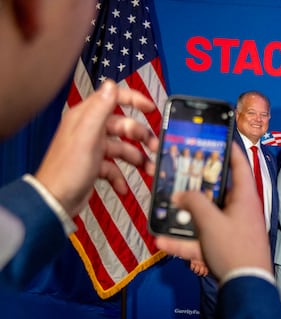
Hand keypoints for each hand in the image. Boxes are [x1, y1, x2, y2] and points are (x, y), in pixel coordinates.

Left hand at [34, 80, 158, 217]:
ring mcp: (93, 148)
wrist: (56, 200)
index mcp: (86, 118)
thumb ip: (100, 109)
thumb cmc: (67, 170)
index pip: (113, 98)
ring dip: (137, 159)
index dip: (134, 100)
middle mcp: (89, 130)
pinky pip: (115, 167)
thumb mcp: (87, 136)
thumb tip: (110, 85)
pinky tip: (122, 186)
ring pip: (123, 147)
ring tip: (148, 169)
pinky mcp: (95, 165)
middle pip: (123, 125)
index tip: (150, 107)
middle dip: (141, 136)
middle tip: (154, 147)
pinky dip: (121, 176)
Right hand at [154, 144, 271, 279]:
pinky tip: (162, 241)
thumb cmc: (235, 249)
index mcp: (245, 198)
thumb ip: (193, 203)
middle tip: (180, 174)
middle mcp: (240, 211)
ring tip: (165, 210)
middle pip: (217, 192)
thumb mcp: (210, 221)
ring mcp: (233, 230)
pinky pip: (202, 240)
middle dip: (196, 186)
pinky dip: (184, 242)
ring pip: (206, 218)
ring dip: (185, 217)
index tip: (218, 137)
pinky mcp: (225, 248)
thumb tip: (181, 194)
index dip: (229, 149)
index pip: (239, 165)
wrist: (247, 287)